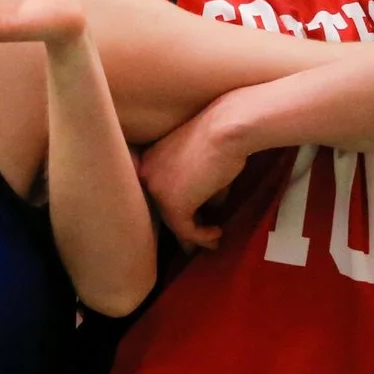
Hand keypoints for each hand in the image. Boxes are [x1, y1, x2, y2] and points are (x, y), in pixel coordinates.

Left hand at [138, 101, 249, 251]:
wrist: (227, 128)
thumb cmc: (222, 136)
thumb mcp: (205, 164)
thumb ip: (201, 188)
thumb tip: (211, 209)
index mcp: (150, 160)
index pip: (161, 193)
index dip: (177, 211)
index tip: (194, 222)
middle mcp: (147, 175)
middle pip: (163, 210)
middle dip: (182, 229)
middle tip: (195, 245)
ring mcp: (156, 190)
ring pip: (174, 222)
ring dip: (194, 237)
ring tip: (213, 243)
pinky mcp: (172, 205)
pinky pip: (186, 230)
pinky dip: (202, 236)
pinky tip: (217, 234)